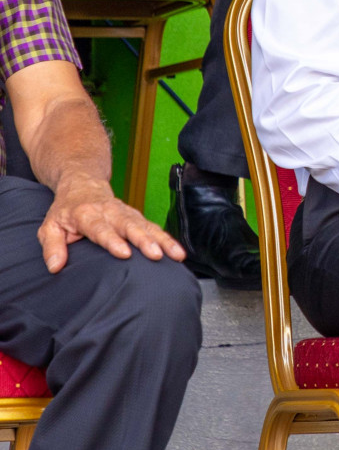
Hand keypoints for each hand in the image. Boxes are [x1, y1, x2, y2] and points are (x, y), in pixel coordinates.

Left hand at [38, 176, 185, 272]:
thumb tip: (55, 266)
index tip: (124, 253)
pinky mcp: (137, 217)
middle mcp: (110, 212)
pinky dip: (167, 239)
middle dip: (144, 240)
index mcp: (86, 214)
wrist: (83, 184)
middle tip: (155, 254)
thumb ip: (52, 246)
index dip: (113, 240)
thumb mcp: (50, 226)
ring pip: (146, 226)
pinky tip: (178, 252)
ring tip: (175, 255)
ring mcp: (126, 213)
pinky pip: (154, 228)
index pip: (101, 228)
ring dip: (162, 240)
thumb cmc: (66, 210)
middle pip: (130, 226)